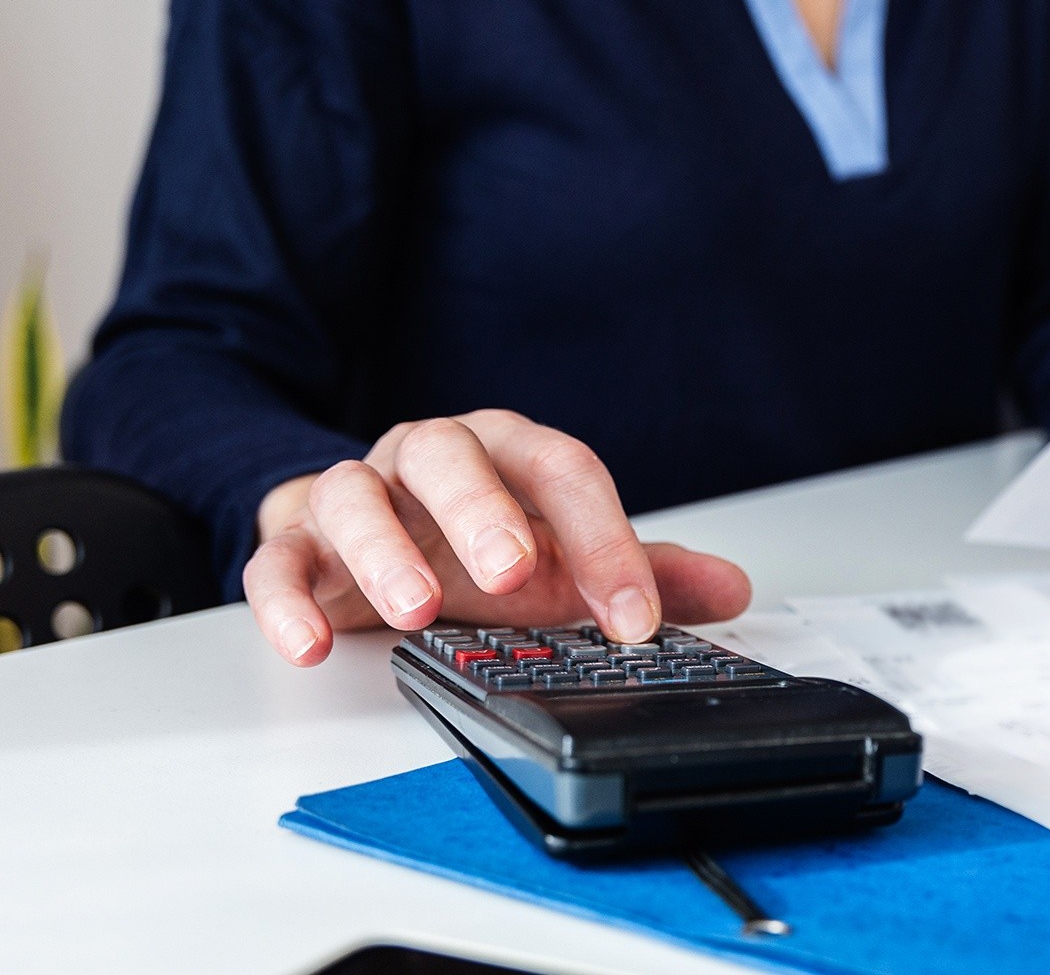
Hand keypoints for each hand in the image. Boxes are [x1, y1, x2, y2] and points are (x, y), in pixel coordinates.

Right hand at [244, 409, 751, 665]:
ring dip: (382, 551)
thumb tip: (731, 590)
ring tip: (415, 611)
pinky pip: (275, 560)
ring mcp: (356, 494)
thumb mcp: (563, 557)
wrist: (371, 528)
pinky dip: (285, 599)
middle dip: (482, 511)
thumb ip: (640, 571)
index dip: (605, 541)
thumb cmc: (472, 542)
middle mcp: (427, 459)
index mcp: (506, 451)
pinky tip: (311, 641)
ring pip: (354, 497)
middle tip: (513, 574)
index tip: (635, 617)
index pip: (563, 472)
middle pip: (449, 457)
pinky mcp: (294, 542)